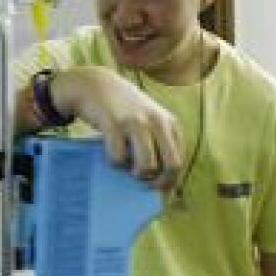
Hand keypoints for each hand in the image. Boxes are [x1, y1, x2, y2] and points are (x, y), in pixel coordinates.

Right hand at [49, 67, 182, 189]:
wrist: (95, 84)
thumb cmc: (124, 110)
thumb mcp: (149, 120)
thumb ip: (158, 144)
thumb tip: (162, 184)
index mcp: (171, 123)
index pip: (180, 161)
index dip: (171, 181)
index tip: (159, 191)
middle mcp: (158, 122)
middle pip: (172, 166)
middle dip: (158, 182)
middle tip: (143, 183)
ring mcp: (137, 123)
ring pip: (147, 166)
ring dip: (136, 174)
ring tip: (127, 168)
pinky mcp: (114, 125)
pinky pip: (119, 158)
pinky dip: (115, 163)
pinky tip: (111, 153)